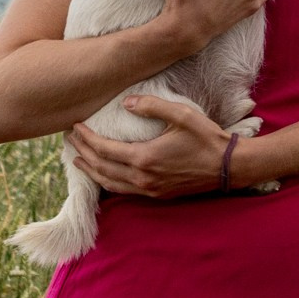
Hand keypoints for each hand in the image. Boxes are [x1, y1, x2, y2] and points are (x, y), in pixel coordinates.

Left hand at [67, 96, 232, 198]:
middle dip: (83, 154)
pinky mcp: (158, 194)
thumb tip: (125, 103)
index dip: (87, 138)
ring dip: (91, 171)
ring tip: (78, 161)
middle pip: (102, 168)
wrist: (229, 166)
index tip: (75, 127)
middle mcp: (143, 178)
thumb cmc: (207, 138)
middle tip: (69, 142)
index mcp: (144, 158)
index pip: (104, 149)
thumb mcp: (181, 114)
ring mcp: (150, 189)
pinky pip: (123, 190)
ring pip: (110, 183)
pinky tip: (104, 175)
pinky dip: (108, 182)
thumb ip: (151, 106)